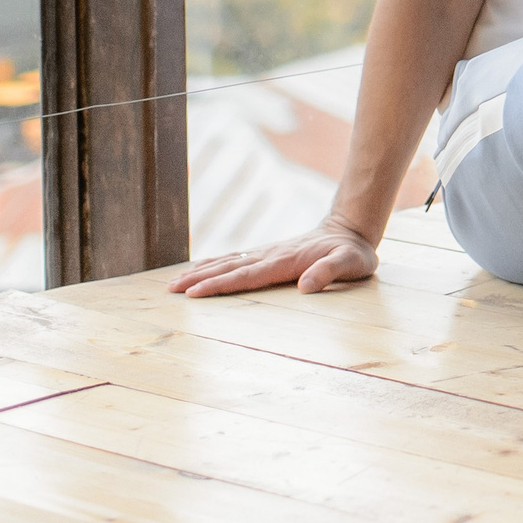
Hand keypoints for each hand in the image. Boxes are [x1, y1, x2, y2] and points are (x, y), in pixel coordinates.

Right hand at [168, 216, 379, 297]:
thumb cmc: (352, 252)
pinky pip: (235, 260)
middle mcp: (270, 255)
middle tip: (170, 290)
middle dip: (199, 279)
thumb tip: (306, 286)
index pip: (248, 275)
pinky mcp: (267, 254)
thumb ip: (330, 272)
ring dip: (200, 272)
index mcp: (286, 261)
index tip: (195, 292)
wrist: (350, 229)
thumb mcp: (350, 263)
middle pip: (229, 268)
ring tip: (173, 283)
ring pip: (227, 262)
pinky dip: (213, 264)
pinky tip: (198, 270)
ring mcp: (267, 253)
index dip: (221, 284)